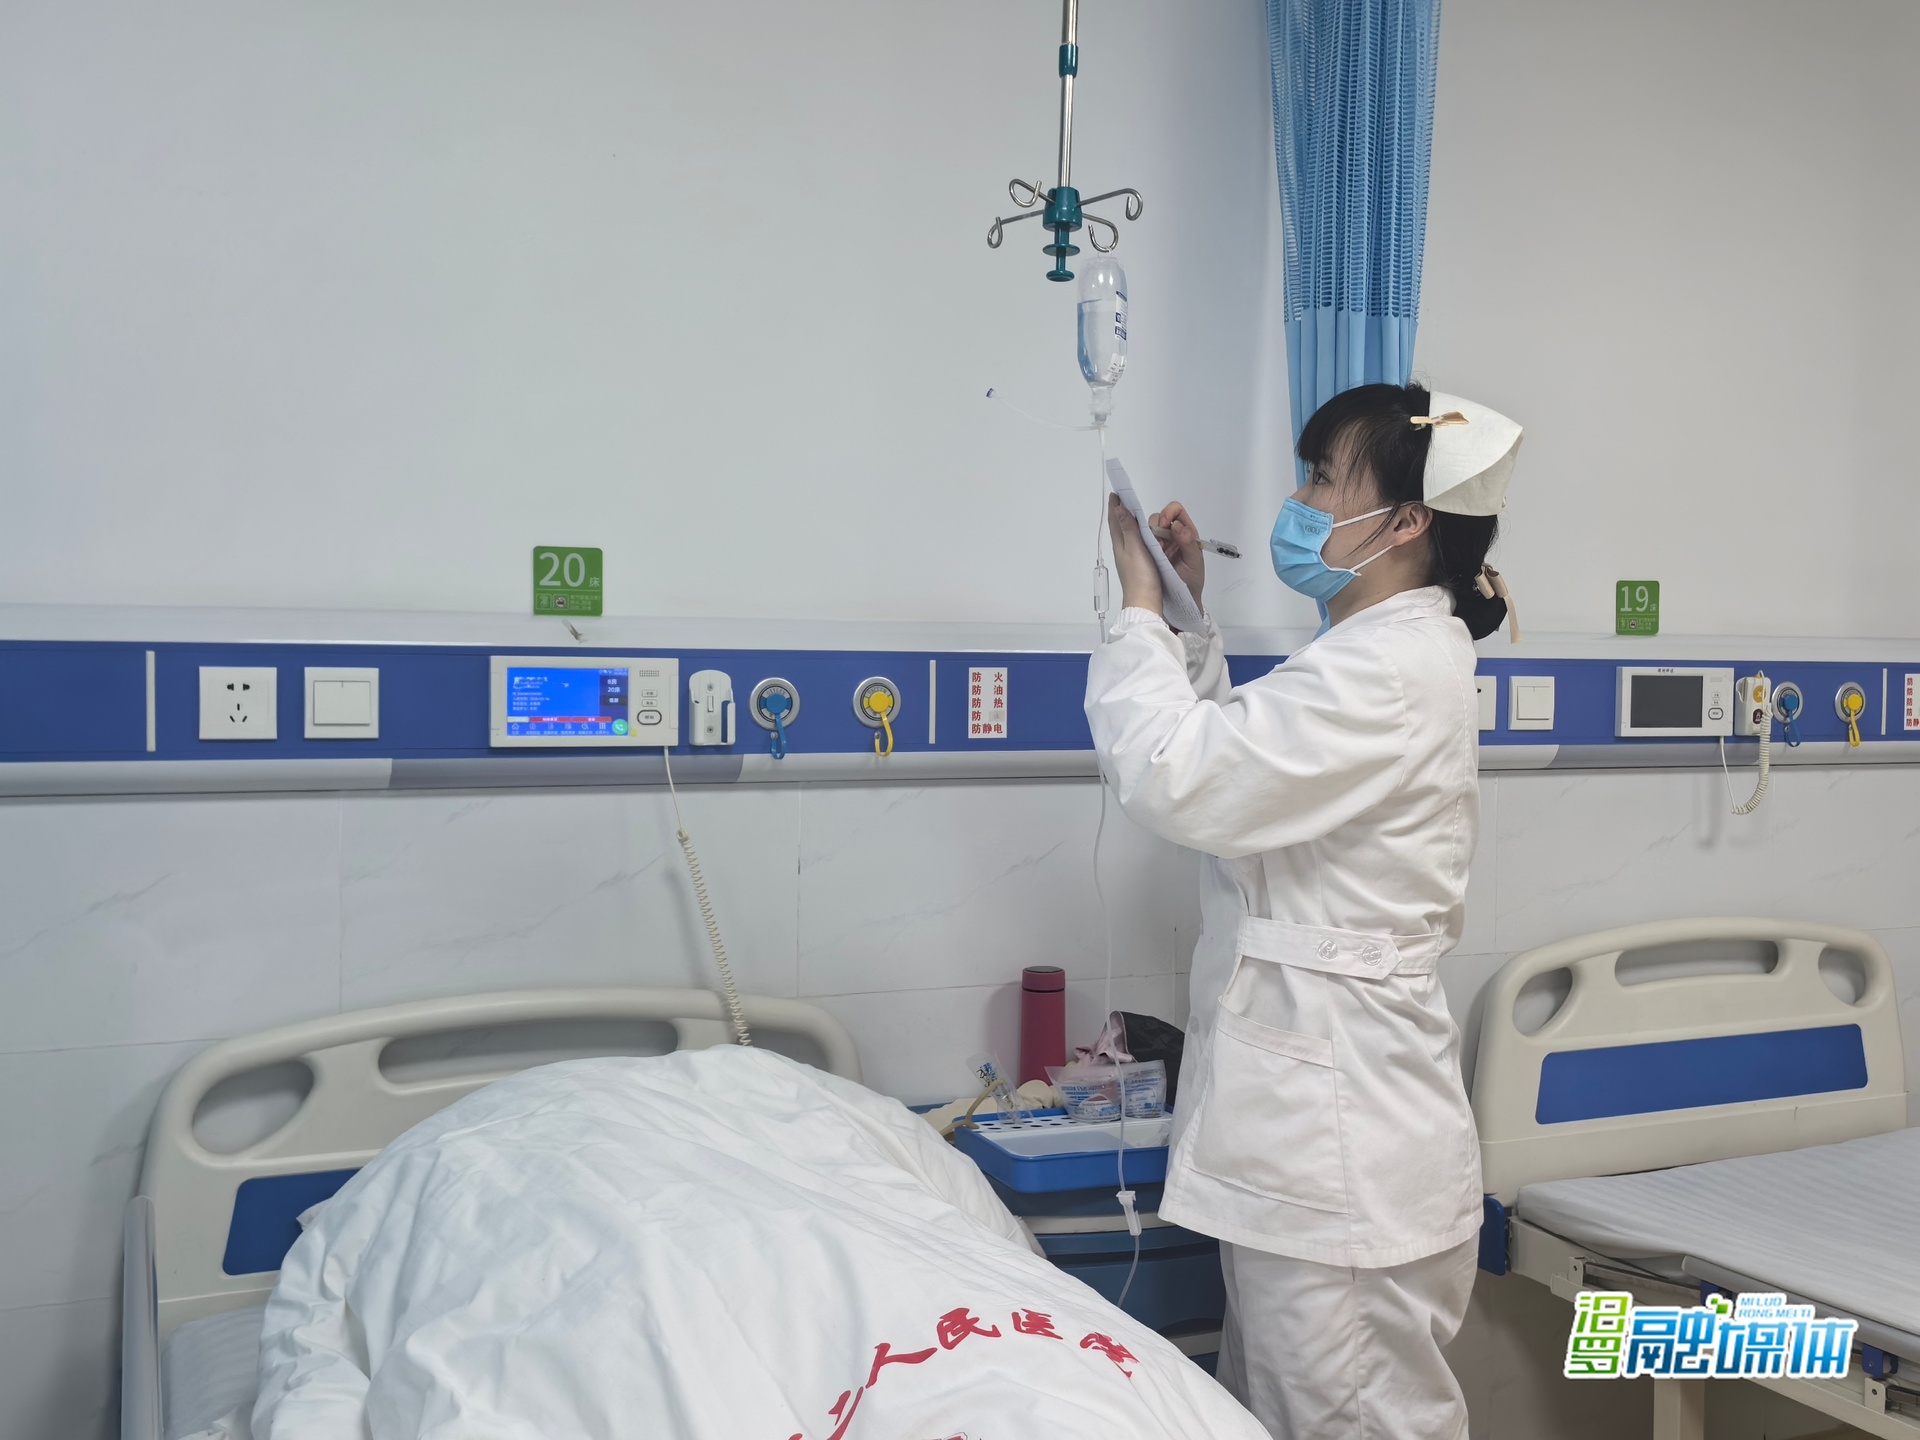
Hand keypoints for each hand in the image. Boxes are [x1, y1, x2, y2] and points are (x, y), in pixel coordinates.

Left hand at [1106, 494, 1162, 615]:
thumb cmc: (1140, 577)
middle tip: (1124, 500)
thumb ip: (1128, 529)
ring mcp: (1130, 558)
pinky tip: (1144, 537)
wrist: (1145, 603)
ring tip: (1133, 513)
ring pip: (1127, 535)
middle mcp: (1122, 550)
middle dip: (1121, 512)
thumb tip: (1119, 509)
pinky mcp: (1139, 565)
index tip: (1116, 493)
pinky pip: (1136, 545)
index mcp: (1120, 545)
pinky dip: (1138, 535)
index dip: (1115, 507)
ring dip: (1129, 522)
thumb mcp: (1134, 549)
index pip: (1115, 521)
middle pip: (1119, 527)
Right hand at [1150, 500, 1204, 606]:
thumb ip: (1189, 543)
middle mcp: (1172, 535)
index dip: (1169, 512)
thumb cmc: (1191, 582)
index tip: (1165, 525)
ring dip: (1149, 534)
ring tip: (1154, 550)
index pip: (1176, 511)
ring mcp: (1160, 543)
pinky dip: (1142, 543)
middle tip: (1158, 541)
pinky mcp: (1149, 552)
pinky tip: (1147, 553)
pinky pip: (1142, 540)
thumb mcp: (1194, 563)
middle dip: (1156, 524)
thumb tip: (1177, 526)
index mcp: (1186, 533)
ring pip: (1149, 527)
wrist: (1182, 602)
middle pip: (1160, 516)